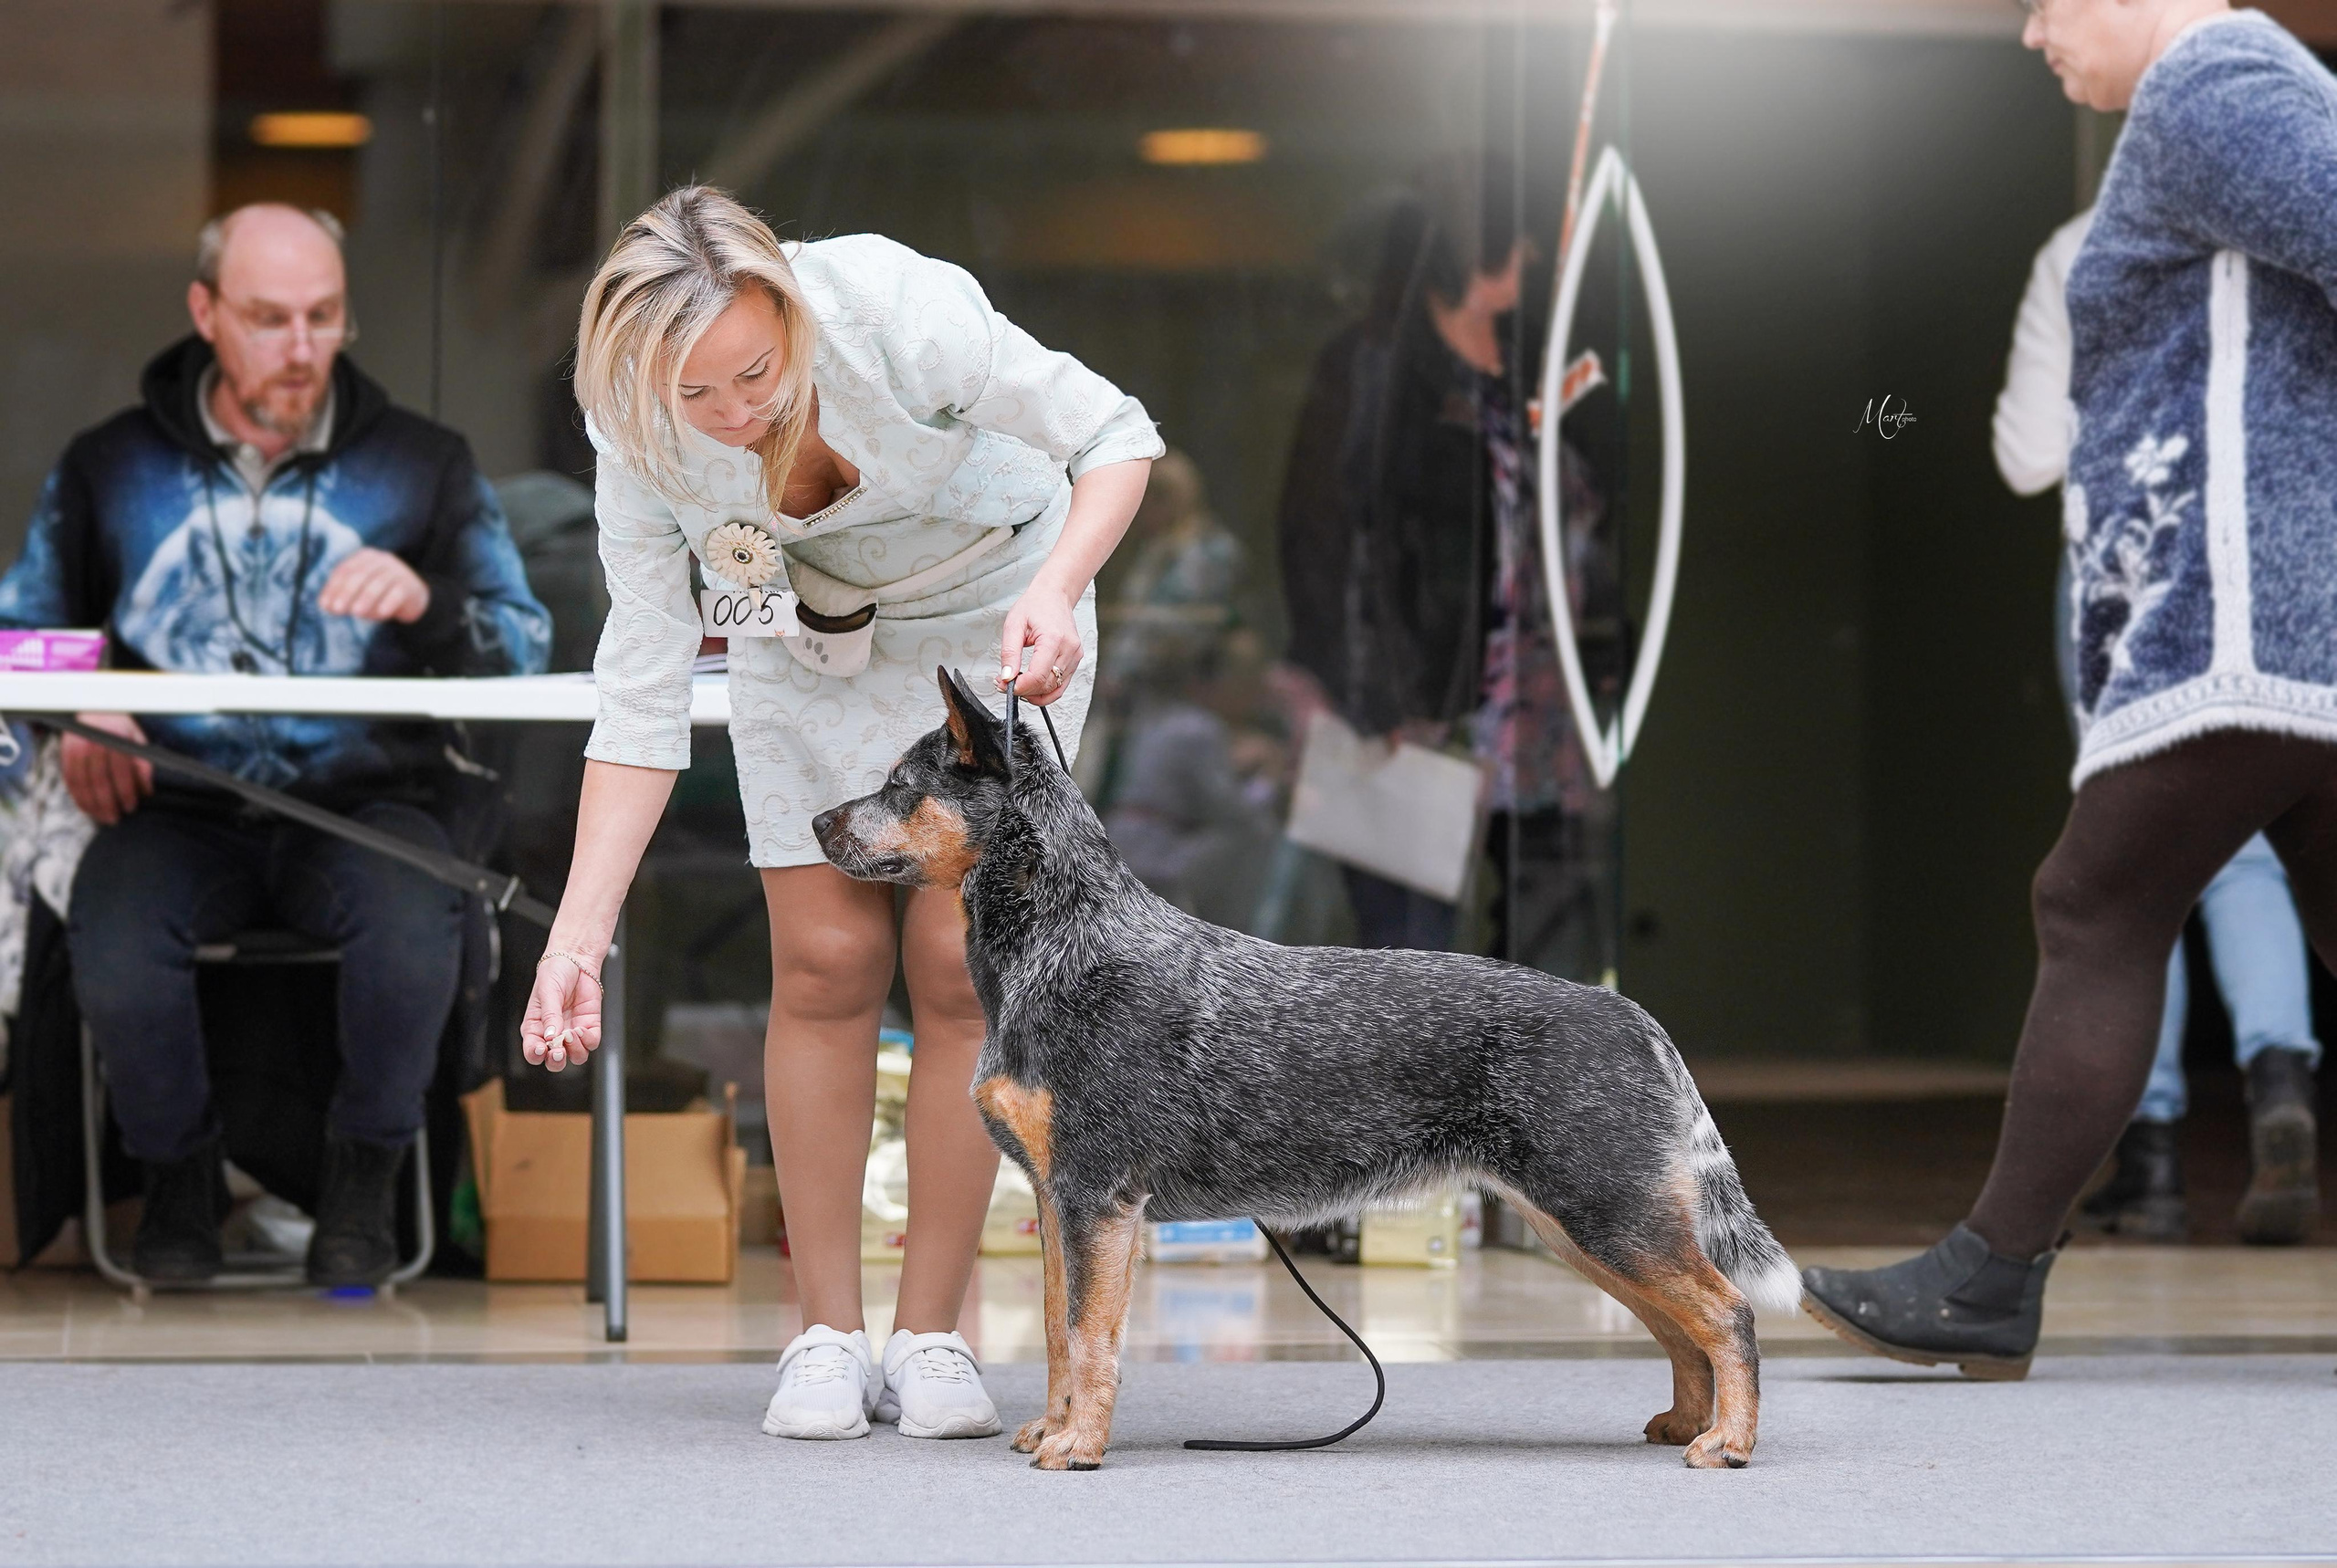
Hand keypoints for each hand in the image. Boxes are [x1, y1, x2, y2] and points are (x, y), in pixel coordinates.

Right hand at [62, 712, 151, 824]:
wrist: (94, 710)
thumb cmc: (121, 729)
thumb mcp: (137, 740)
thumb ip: (143, 764)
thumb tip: (147, 791)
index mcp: (116, 737)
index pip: (121, 771)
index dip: (126, 792)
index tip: (130, 807)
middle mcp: (94, 742)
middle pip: (100, 780)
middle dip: (108, 803)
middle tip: (115, 819)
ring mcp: (76, 748)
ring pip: (82, 783)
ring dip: (92, 804)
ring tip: (102, 818)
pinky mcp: (65, 753)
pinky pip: (70, 780)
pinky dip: (78, 796)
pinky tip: (87, 808)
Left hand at [317, 548, 431, 622]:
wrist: (413, 597)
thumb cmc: (379, 594)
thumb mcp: (359, 591)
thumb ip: (341, 595)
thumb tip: (324, 605)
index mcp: (365, 557)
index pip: (345, 570)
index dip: (333, 588)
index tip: (325, 605)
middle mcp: (382, 560)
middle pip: (361, 575)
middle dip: (347, 593)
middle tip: (338, 610)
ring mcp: (398, 571)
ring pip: (379, 583)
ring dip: (366, 598)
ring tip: (356, 613)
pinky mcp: (410, 585)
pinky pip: (398, 594)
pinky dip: (388, 603)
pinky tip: (381, 614)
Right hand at [521, 950, 603, 1072]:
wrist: (577, 959)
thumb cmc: (555, 973)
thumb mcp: (548, 992)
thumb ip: (549, 1015)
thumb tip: (550, 1037)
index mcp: (535, 1027)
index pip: (532, 1051)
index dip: (536, 1055)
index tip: (542, 1049)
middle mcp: (553, 1033)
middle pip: (554, 1061)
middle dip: (556, 1060)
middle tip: (558, 1050)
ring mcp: (572, 1031)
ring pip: (575, 1056)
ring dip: (575, 1050)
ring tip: (573, 1032)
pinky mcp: (590, 1025)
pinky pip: (591, 1043)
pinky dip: (589, 1040)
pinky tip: (583, 1028)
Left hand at [998, 585, 1082, 705]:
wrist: (1054, 595)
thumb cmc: (1036, 605)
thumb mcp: (1014, 625)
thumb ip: (1009, 653)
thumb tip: (1007, 677)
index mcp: (1054, 639)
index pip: (1038, 675)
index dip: (1020, 686)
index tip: (1005, 685)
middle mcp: (1069, 649)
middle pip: (1047, 685)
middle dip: (1025, 690)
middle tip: (1006, 684)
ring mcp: (1075, 656)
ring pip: (1056, 689)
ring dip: (1035, 693)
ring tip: (1018, 684)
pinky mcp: (1075, 660)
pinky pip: (1062, 684)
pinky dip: (1046, 690)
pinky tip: (1032, 686)